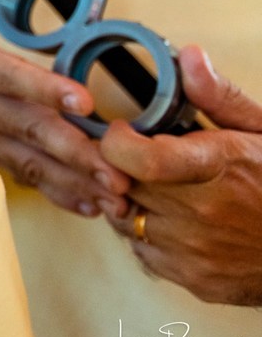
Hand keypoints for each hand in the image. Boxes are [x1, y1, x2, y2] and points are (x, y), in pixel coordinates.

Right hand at [0, 0, 130, 216]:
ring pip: (30, 161)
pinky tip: (91, 206)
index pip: (10, 76)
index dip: (46, 88)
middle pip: (30, 128)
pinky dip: (57, 194)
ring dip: (74, 180)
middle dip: (76, 150)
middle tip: (119, 168)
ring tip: (116, 196)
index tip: (83, 100)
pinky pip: (23, 178)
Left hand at [102, 46, 261, 305]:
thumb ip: (220, 97)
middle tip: (138, 157)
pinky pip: (142, 251)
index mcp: (217, 168)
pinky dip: (147, 234)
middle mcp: (201, 212)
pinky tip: (172, 220)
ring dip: (131, 201)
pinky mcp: (192, 278)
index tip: (122, 131)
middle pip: (124, 185)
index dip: (117, 142)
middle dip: (120, 168)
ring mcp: (194, 250)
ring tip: (161, 188)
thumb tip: (189, 57)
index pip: (141, 159)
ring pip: (125, 220)